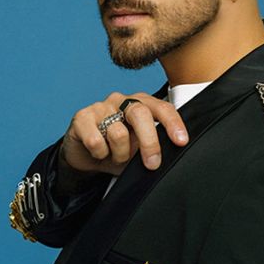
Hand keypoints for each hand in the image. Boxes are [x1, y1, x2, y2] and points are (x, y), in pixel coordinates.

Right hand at [59, 92, 188, 175]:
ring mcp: (101, 106)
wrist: (84, 155)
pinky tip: (98, 153)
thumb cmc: (116, 149)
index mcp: (141, 104)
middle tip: (152, 164)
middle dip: (149, 142)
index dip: (172, 123)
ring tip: (115, 157)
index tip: (181, 141)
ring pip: (118, 133)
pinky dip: (100, 154)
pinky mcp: (82, 117)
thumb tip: (171, 154)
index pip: (161, 108)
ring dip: (119, 154)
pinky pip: (95, 140)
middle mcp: (122, 100)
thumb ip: (153, 147)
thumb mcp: (139, 149)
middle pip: (140, 113)